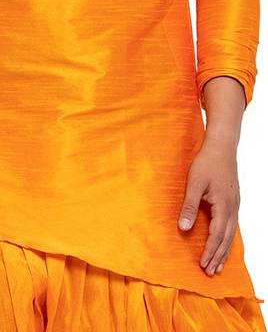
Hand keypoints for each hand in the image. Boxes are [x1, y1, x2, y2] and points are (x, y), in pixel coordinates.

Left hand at [177, 140, 239, 275]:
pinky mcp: (234, 200)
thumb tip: (183, 229)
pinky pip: (233, 225)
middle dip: (218, 257)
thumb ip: (189, 207)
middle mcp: (233, 208)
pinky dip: (228, 238)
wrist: (222, 146)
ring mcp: (235, 204)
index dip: (209, 252)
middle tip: (211, 272)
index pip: (217, 236)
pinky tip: (224, 242)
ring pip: (232, 234)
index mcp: (224, 206)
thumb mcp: (194, 184)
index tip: (202, 265)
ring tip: (219, 265)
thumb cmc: (207, 163)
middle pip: (226, 239)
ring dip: (224, 250)